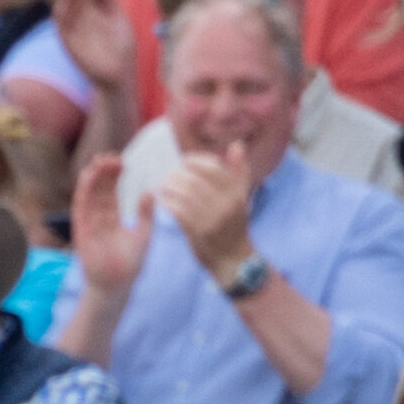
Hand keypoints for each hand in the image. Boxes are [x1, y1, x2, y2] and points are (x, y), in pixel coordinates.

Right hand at [52, 0, 135, 94]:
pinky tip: (61, 6)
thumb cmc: (123, 45)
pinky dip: (59, 17)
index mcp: (97, 10)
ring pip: (66, 10)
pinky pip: (61, 28)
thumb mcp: (119, 16)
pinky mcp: (68, 43)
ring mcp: (75, 29)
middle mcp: (84, 17)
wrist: (119, 72)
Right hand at [71, 153, 153, 293]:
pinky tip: (89, 176)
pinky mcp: (81, 227)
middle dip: (107, 172)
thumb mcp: (145, 234)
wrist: (118, 284)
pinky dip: (84, 189)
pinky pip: (81, 204)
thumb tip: (150, 192)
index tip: (126, 162)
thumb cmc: (130, 263)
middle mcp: (100, 216)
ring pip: (90, 192)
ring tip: (103, 161)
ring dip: (94, 176)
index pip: (114, 190)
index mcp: (115, 217)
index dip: (118, 176)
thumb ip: (147, 214)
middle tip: (116, 157)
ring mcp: (89, 221)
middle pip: (102, 188)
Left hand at [160, 142, 256, 279]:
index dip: (195, 161)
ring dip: (170, 188)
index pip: (213, 168)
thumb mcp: (241, 197)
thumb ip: (238, 172)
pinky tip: (162, 201)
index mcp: (237, 192)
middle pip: (196, 180)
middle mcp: (227, 203)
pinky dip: (168, 203)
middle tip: (169, 176)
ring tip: (163, 187)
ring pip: (186, 194)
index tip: (184, 162)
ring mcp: (213, 218)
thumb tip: (236, 145)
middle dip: (178, 176)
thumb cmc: (233, 224)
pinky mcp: (199, 232)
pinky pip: (178, 211)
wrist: (233, 258)